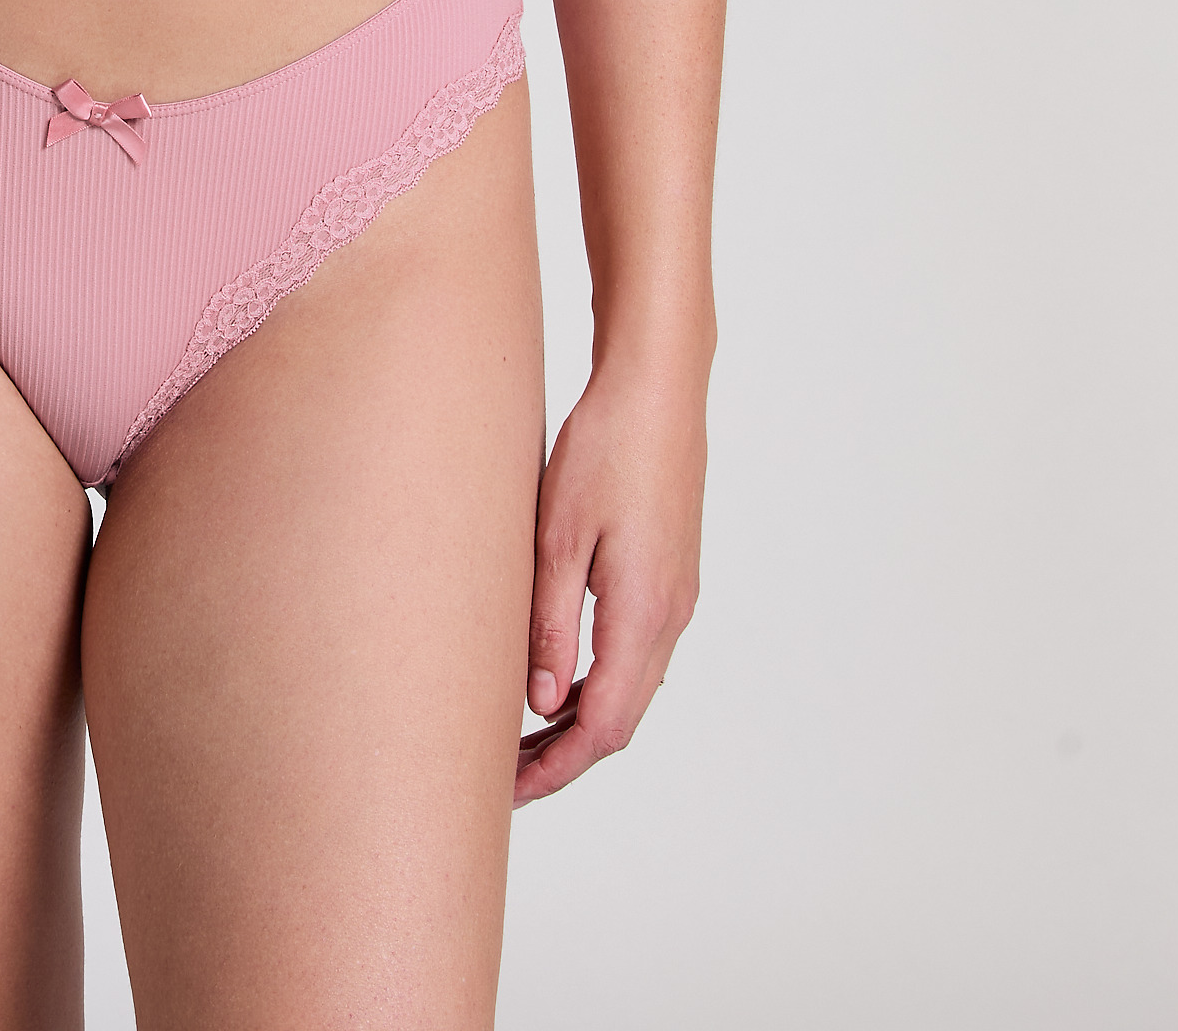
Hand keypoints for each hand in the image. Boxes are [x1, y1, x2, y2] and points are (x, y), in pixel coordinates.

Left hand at [515, 358, 706, 807]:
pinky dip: (597, 678)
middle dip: (563, 755)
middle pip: (620, 717)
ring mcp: (677, 593)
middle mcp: (671, 614)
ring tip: (519, 732)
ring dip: (579, 717)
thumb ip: (550, 624)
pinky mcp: (670, 570)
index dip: (555, 769)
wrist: (659, 385)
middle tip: (501, 775)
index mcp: (644, 614)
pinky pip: (636, 650)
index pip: (602, 726)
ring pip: (630, 685)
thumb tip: (541, 701)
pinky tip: (557, 669)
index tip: (507, 793)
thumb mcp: (559, 535)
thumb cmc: (605, 447)